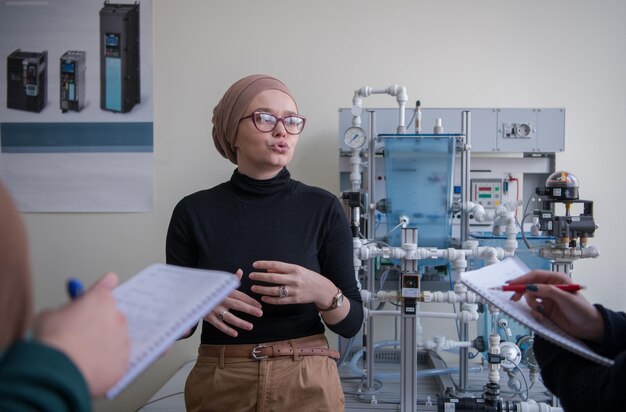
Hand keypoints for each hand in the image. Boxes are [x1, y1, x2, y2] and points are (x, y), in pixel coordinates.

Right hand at [34, 272, 129, 396]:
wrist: (59, 372)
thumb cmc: (53, 342)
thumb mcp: (48, 316)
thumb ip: (62, 311)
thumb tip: (62, 317)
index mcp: (99, 300)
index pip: (108, 283)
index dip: (105, 285)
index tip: (108, 283)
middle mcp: (116, 317)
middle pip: (110, 315)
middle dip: (98, 323)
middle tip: (80, 335)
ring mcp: (122, 340)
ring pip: (115, 339)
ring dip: (103, 344)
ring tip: (81, 356)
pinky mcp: (123, 362)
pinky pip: (115, 361)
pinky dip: (105, 364)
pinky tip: (89, 368)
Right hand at [204, 269, 262, 336]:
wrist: (190, 293)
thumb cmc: (208, 289)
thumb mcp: (219, 283)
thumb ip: (231, 279)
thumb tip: (240, 271)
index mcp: (224, 291)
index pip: (240, 295)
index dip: (251, 300)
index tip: (260, 306)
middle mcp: (220, 299)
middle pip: (237, 305)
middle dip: (249, 309)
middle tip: (260, 313)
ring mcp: (214, 309)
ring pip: (229, 317)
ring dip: (240, 322)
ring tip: (250, 326)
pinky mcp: (208, 317)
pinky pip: (218, 325)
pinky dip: (227, 330)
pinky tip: (235, 333)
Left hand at [248, 260, 335, 307]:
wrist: (322, 290)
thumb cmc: (308, 277)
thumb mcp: (298, 269)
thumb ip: (283, 270)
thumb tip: (268, 270)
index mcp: (295, 269)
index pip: (276, 265)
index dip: (264, 264)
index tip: (254, 265)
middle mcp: (294, 279)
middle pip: (273, 278)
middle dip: (260, 277)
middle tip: (251, 276)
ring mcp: (294, 291)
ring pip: (275, 290)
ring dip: (262, 289)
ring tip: (254, 288)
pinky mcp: (295, 300)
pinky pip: (280, 301)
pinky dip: (270, 300)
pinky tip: (263, 298)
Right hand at [509, 270, 603, 341]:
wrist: (589, 328)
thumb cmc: (582, 310)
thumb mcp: (565, 298)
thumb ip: (547, 291)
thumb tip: (530, 286)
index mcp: (556, 279)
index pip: (535, 276)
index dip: (522, 279)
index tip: (511, 284)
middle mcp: (550, 287)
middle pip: (529, 286)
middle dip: (522, 292)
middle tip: (514, 299)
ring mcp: (547, 298)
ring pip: (530, 298)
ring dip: (531, 305)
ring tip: (539, 313)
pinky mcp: (545, 309)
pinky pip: (533, 308)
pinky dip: (534, 313)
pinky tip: (541, 317)